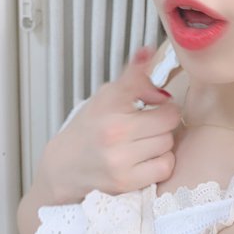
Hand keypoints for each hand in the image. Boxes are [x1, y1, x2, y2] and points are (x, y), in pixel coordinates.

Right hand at [38, 47, 180, 202]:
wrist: (64, 166)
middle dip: (164, 120)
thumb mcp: (106, 95)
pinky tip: (146, 158)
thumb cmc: (89, 128)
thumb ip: (133, 76)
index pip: (153, 92)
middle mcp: (114, 130)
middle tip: (150, 123)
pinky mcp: (125, 182)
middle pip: (169, 120)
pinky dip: (160, 162)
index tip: (154, 102)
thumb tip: (149, 51)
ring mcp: (120, 159)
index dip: (159, 98)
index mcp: (109, 104)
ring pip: (168, 143)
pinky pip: (164, 167)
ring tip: (145, 141)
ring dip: (161, 142)